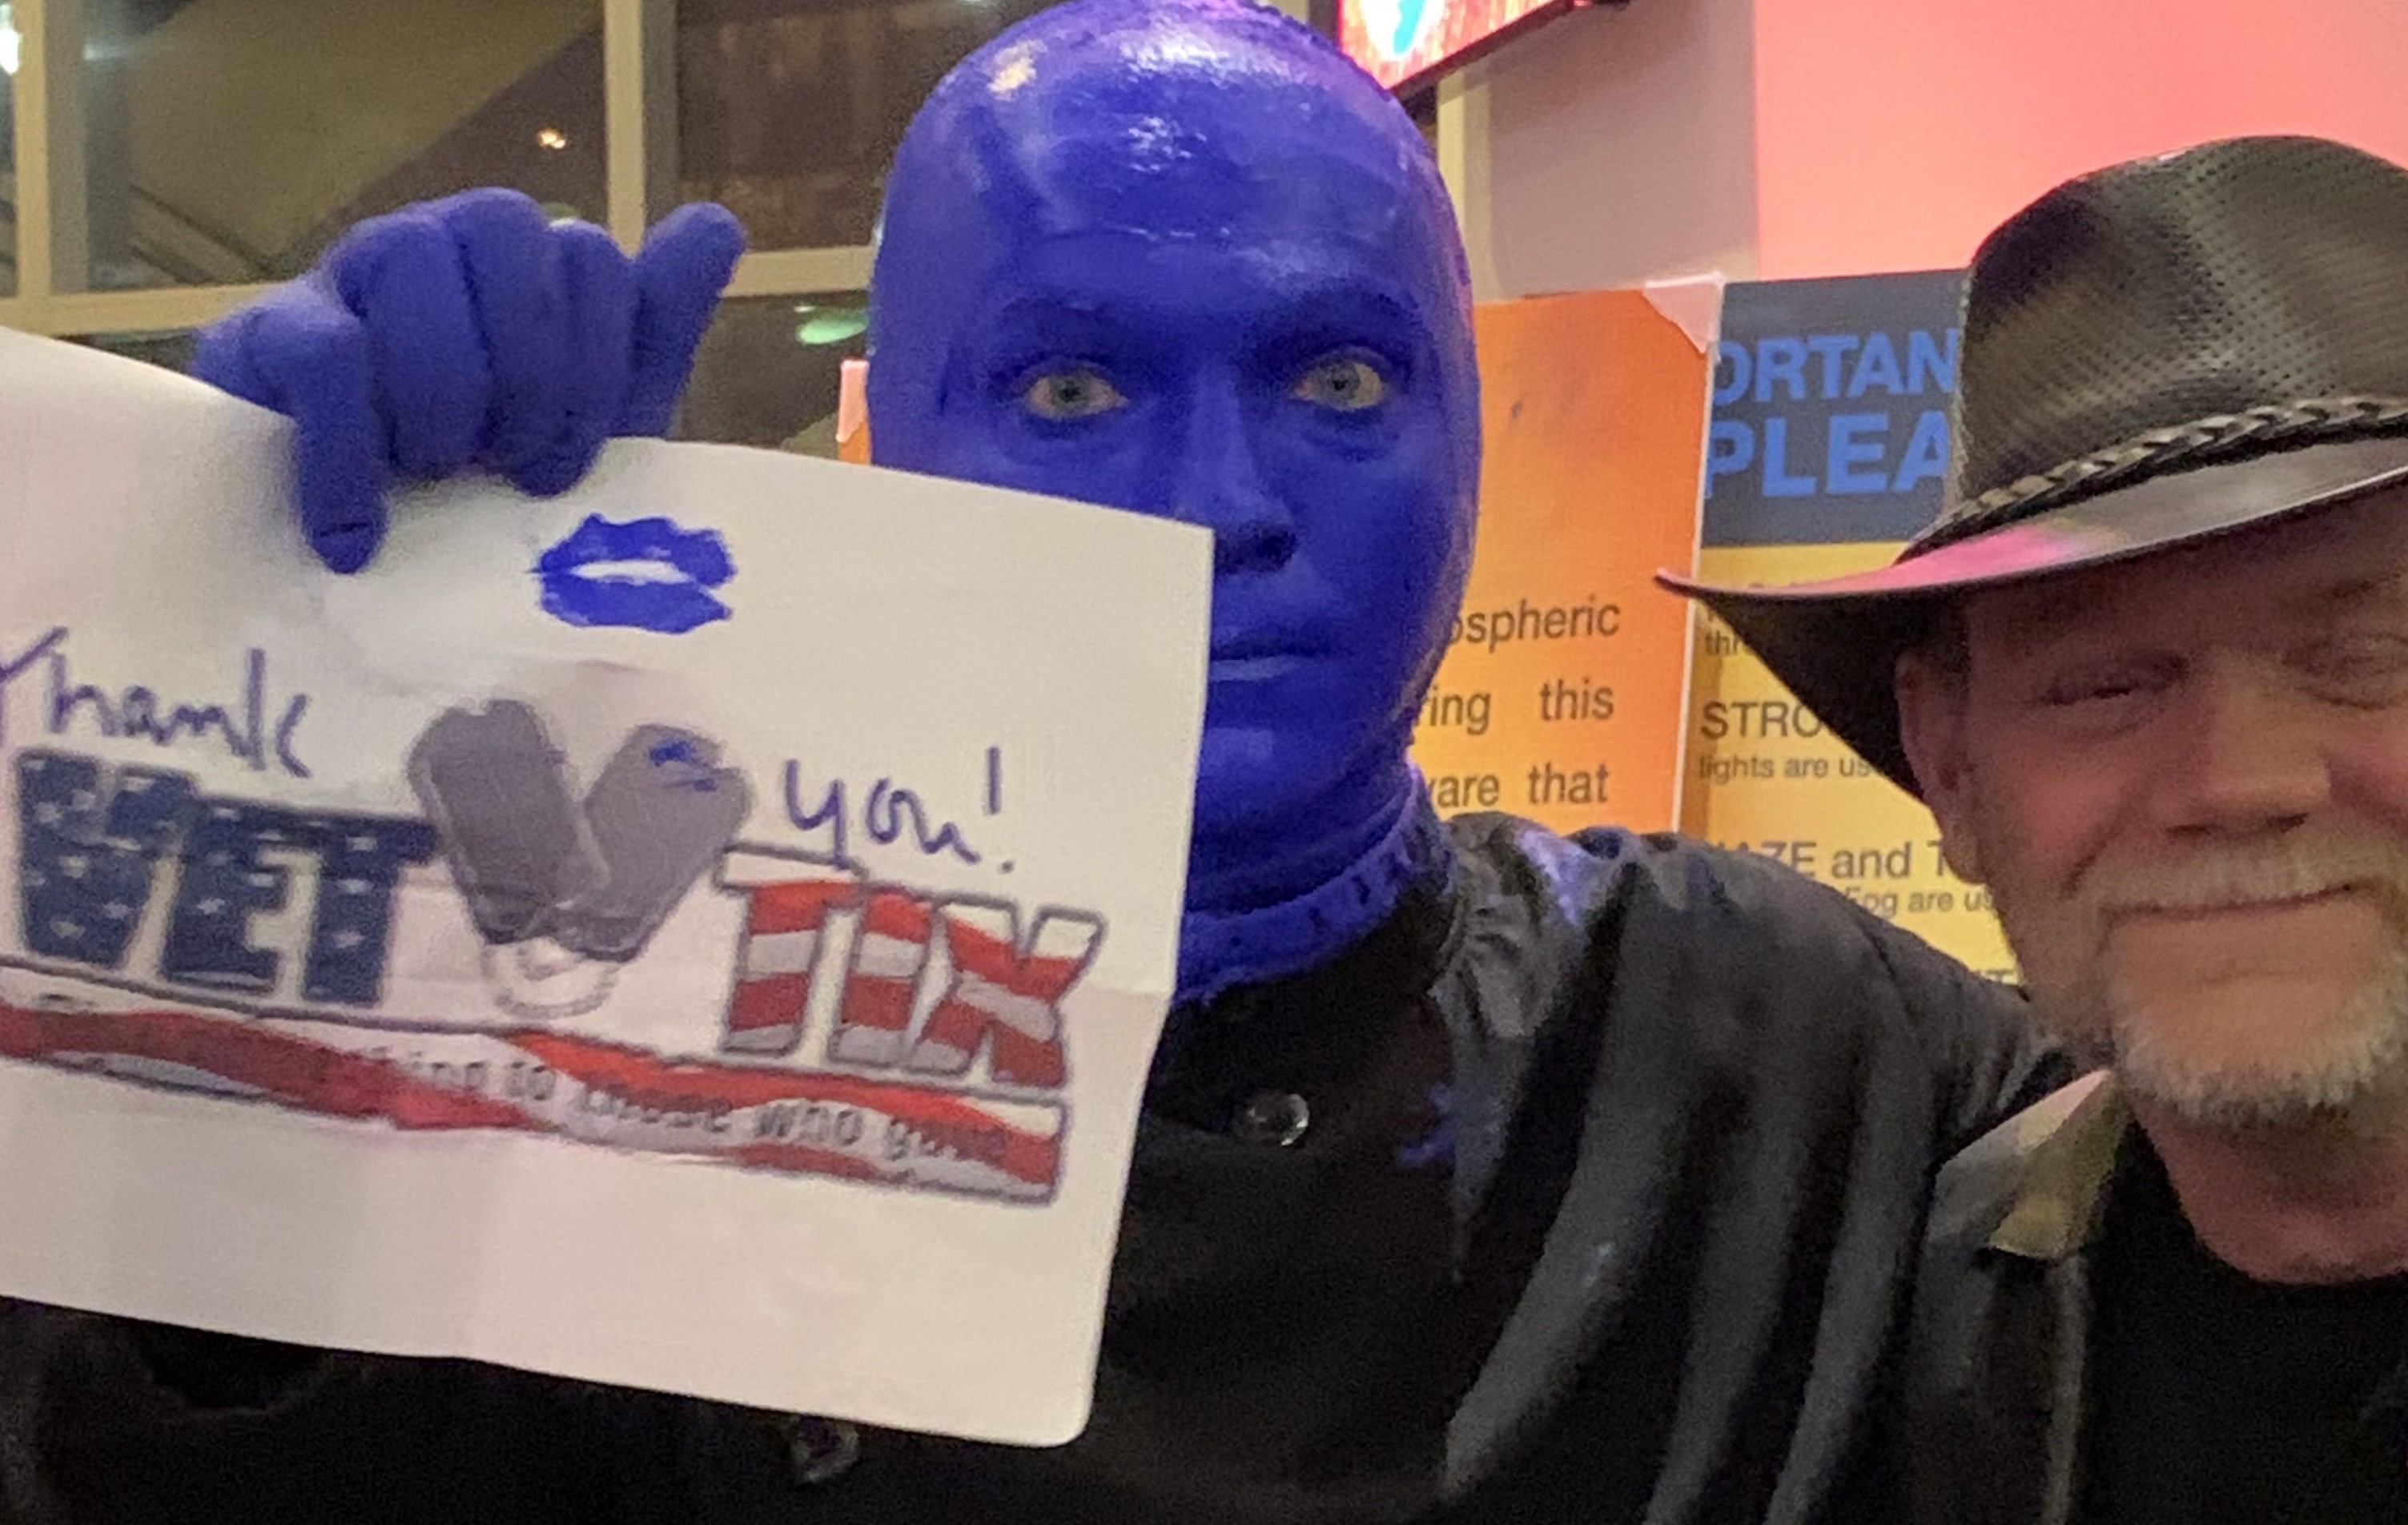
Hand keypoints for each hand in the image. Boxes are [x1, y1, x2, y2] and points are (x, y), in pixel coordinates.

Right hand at [192, 190, 745, 572]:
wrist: (355, 563)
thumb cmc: (482, 486)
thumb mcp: (590, 422)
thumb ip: (651, 327)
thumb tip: (718, 226)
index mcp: (520, 266)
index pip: (588, 254)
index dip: (595, 365)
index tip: (568, 464)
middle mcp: (437, 244)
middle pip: (503, 224)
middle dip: (528, 368)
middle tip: (511, 470)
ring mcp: (347, 277)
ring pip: (409, 261)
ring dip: (441, 396)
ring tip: (435, 481)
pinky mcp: (265, 336)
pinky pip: (321, 354)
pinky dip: (349, 452)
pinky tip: (359, 534)